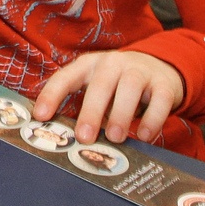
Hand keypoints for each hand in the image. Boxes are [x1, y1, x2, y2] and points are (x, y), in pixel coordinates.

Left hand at [34, 49, 185, 144]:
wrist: (161, 67)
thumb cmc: (118, 84)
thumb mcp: (98, 88)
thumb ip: (86, 108)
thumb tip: (70, 141)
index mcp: (89, 65)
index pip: (65, 77)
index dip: (51, 96)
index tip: (41, 117)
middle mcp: (112, 64)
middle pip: (100, 84)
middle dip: (91, 112)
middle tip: (84, 137)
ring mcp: (139, 71)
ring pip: (129, 88)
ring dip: (121, 115)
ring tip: (115, 138)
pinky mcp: (163, 84)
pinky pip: (159, 100)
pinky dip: (152, 119)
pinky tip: (145, 136)